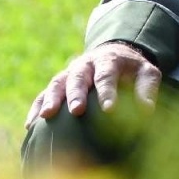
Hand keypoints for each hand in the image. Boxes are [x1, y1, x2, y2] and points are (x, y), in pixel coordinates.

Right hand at [24, 42, 160, 127]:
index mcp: (108, 60)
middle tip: (77, 111)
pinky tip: (30, 124)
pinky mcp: (58, 83)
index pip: (107, 75)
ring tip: (46, 116)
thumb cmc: (132, 69)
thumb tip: (147, 109)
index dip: (108, 92)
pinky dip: (36, 106)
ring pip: (57, 83)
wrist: (113, 54)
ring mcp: (69, 73)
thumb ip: (147, 88)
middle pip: (78, 77)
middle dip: (76, 94)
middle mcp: (85, 64)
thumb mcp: (146, 72)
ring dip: (51, 99)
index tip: (109, 109)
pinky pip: (43, 93)